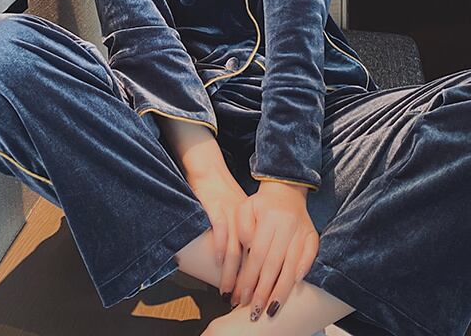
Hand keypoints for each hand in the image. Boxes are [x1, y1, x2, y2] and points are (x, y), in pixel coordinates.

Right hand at [185, 166, 250, 297]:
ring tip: (228, 291)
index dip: (260, 277)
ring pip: (235, 249)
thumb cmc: (222, 193)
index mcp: (254, 222)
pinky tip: (218, 262)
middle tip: (242, 301)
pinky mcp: (215, 207)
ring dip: (232, 273)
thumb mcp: (240, 213)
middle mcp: (245, 220)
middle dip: (246, 282)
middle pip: (250, 256)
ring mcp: (230, 214)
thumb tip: (248, 262)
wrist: (208, 169)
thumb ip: (246, 232)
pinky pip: (221, 230)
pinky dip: (220, 247)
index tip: (256, 296)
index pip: (262, 254)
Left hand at [231, 181, 319, 320]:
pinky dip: (304, 269)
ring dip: (282, 290)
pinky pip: (311, 254)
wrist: (285, 189)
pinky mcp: (313, 234)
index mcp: (269, 218)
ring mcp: (302, 230)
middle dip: (263, 291)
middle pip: (274, 264)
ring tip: (272, 308)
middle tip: (255, 311)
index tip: (241, 296)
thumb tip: (248, 248)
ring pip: (292, 265)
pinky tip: (296, 284)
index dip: (249, 277)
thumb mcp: (245, 208)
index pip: (257, 254)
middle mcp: (287, 225)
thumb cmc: (261, 204)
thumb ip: (242, 227)